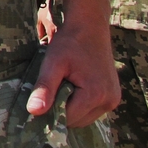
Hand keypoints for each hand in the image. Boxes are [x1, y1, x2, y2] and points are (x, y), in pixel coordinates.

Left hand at [26, 0, 119, 127]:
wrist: (90, 26)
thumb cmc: (70, 42)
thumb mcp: (53, 62)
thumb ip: (44, 88)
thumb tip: (33, 112)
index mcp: (95, 94)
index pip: (67, 119)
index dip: (50, 112)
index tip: (39, 99)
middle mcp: (109, 101)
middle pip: (77, 121)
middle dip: (61, 110)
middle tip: (50, 90)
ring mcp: (113, 100)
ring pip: (84, 118)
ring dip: (70, 108)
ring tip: (63, 85)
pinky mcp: (113, 97)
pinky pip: (92, 110)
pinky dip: (79, 104)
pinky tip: (72, 87)